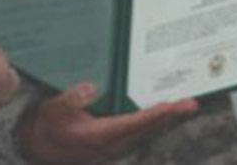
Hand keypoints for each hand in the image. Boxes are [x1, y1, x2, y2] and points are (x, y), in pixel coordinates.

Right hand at [19, 82, 197, 163]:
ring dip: (169, 120)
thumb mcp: (52, 110)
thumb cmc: (50, 126)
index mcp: (99, 136)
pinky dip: (159, 121)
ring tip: (189, 106)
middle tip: (192, 104)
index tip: (171, 107)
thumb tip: (90, 87)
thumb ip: (70, 100)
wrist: (44, 149)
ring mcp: (118, 145)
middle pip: (148, 129)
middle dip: (171, 117)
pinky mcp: (120, 142)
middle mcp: (114, 143)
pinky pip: (144, 131)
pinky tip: (170, 112)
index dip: (153, 115)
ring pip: (149, 132)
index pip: (132, 124)